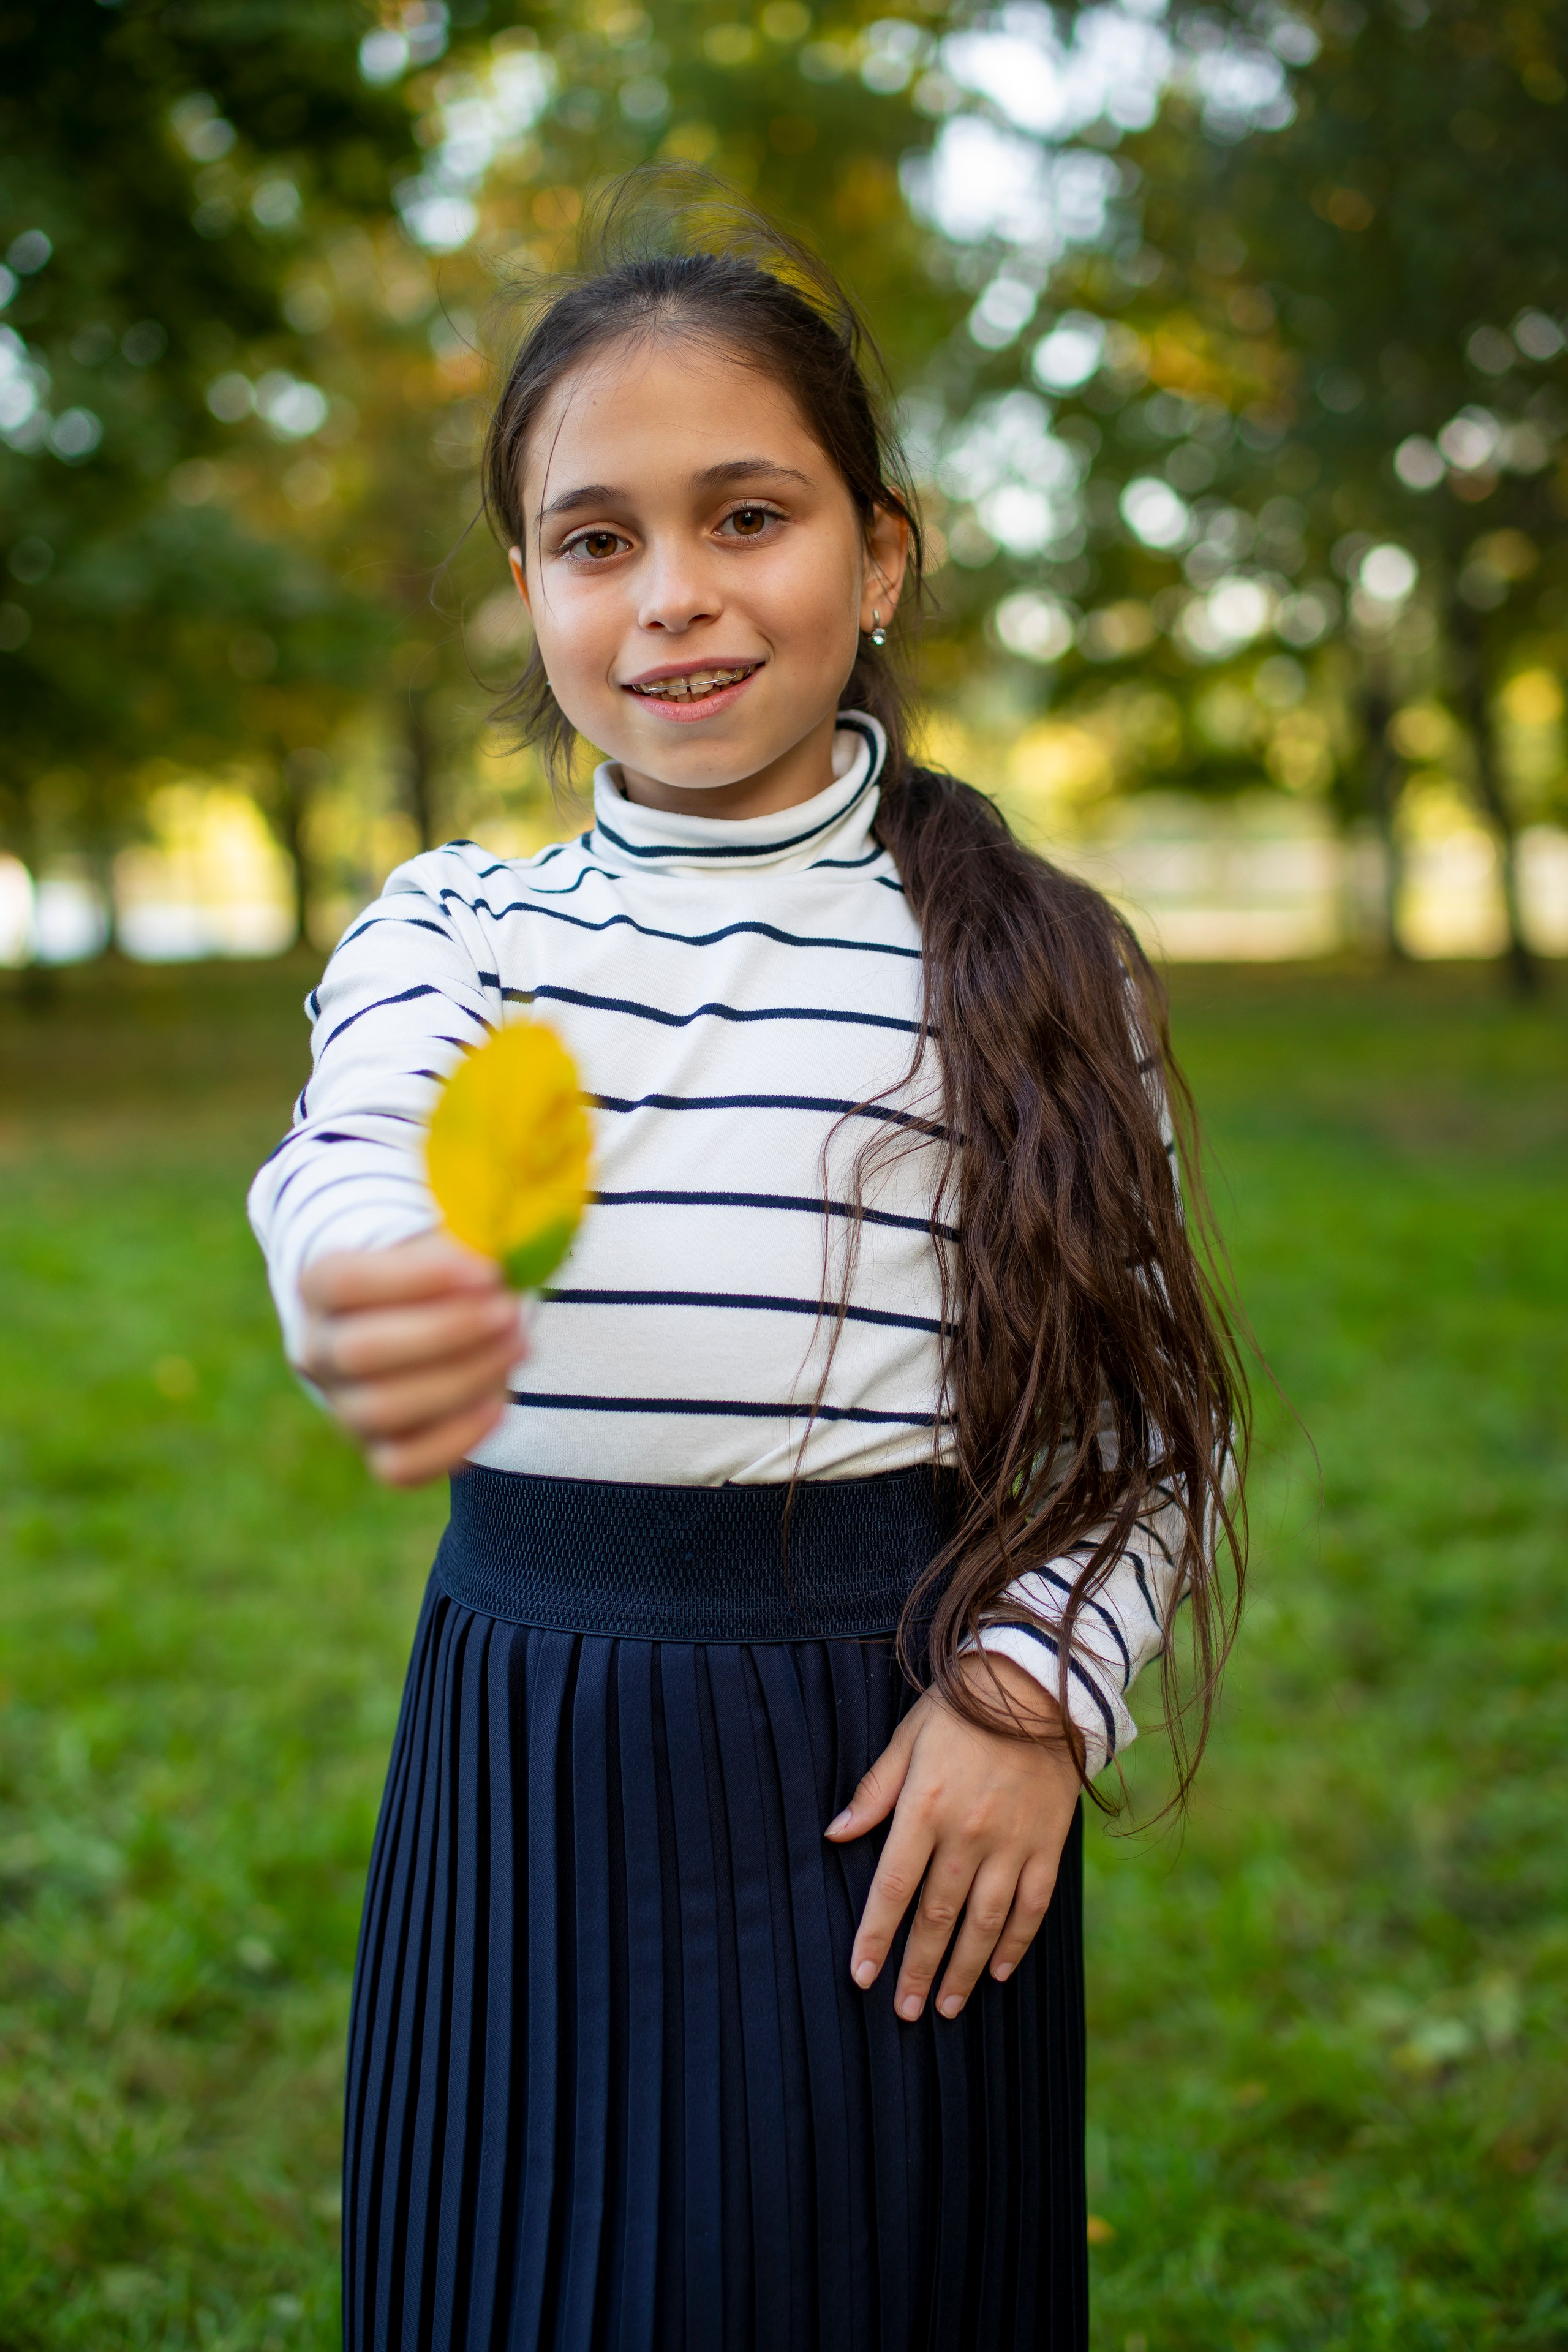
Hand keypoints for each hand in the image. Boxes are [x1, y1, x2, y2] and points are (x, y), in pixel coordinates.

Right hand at [297, 1231, 525, 1485]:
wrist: (418, 1320)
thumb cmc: (435, 1272)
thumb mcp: (440, 1242)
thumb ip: (461, 1247)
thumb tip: (500, 1266)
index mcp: (317, 1287)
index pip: (344, 1283)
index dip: (418, 1278)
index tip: (487, 1271)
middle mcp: (317, 1350)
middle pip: (359, 1352)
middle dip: (448, 1332)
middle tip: (510, 1312)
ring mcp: (343, 1407)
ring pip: (382, 1411)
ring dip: (463, 1379)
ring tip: (519, 1345)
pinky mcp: (376, 1452)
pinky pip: (401, 1467)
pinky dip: (456, 1439)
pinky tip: (500, 1402)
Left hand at [825, 1654, 1080, 2020]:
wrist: (1037, 1687)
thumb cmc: (961, 1711)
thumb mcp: (907, 1740)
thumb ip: (873, 1792)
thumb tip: (834, 1835)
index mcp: (925, 1808)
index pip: (893, 1888)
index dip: (875, 1936)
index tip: (860, 1975)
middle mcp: (968, 1834)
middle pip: (936, 1917)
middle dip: (916, 1969)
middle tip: (903, 2010)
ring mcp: (1012, 1844)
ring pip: (985, 1924)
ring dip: (962, 1970)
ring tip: (945, 2008)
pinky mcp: (1047, 1846)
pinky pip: (1032, 1908)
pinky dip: (1015, 1945)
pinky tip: (999, 1972)